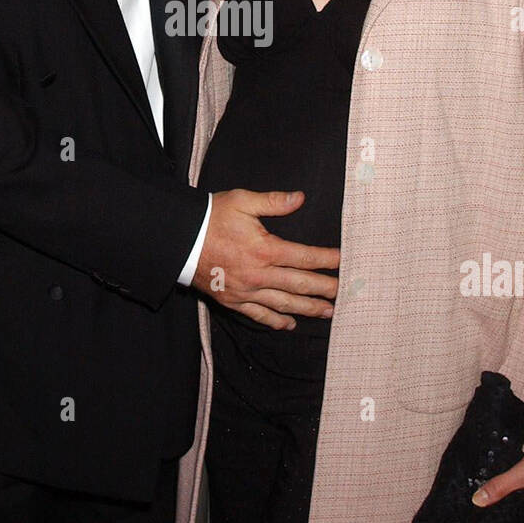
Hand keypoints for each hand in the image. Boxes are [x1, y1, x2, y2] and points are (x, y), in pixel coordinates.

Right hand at [192, 189, 338, 330]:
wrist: (180, 239)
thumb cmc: (211, 217)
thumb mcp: (242, 201)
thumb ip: (274, 202)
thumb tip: (300, 198)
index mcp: (265, 249)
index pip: (304, 257)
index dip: (326, 260)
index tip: (343, 261)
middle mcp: (259, 275)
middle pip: (299, 285)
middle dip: (324, 289)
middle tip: (343, 293)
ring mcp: (246, 291)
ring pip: (283, 304)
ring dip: (307, 309)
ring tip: (327, 312)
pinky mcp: (233, 301)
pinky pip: (258, 315)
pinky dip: (275, 321)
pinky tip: (289, 324)